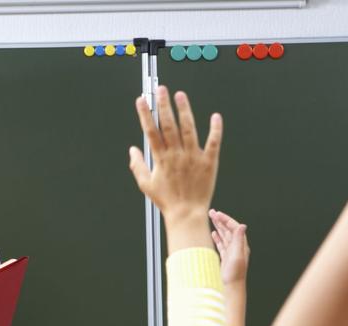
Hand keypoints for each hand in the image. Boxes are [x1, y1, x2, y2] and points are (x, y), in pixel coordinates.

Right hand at [128, 86, 222, 227]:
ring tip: (180, 95)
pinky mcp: (208, 162)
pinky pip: (213, 143)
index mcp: (161, 159)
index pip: (151, 131)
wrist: (186, 214)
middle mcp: (177, 155)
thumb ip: (138, 165)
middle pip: (169, 125)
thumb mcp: (146, 185)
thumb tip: (132, 150)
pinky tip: (215, 117)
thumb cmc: (167, 201)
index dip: (145, 114)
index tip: (141, 100)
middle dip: (164, 106)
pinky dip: (215, 130)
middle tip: (161, 90)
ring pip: (189, 129)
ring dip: (184, 111)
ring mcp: (193, 157)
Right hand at [209, 209, 249, 285]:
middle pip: (228, 230)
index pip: (234, 227)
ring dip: (218, 227)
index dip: (225, 219)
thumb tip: (242, 225)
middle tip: (211, 212)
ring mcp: (231, 252)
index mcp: (241, 244)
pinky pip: (222, 244)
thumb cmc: (235, 274)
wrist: (232, 287)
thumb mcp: (237, 255)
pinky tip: (214, 233)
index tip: (217, 214)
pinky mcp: (226, 257)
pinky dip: (218, 237)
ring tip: (211, 218)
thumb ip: (239, 240)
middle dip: (220, 220)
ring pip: (224, 236)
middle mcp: (237, 247)